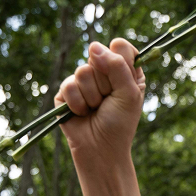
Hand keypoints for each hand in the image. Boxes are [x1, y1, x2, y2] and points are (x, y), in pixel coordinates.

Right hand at [54, 38, 144, 172]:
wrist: (101, 149)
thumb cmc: (120, 123)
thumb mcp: (129, 94)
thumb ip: (117, 67)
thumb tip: (93, 46)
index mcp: (125, 71)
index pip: (120, 46)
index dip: (120, 58)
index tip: (123, 78)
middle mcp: (103, 72)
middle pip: (99, 56)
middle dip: (106, 83)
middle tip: (108, 101)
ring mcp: (83, 81)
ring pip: (82, 71)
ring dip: (92, 96)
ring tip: (95, 109)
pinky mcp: (66, 92)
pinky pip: (69, 86)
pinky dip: (78, 103)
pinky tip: (82, 113)